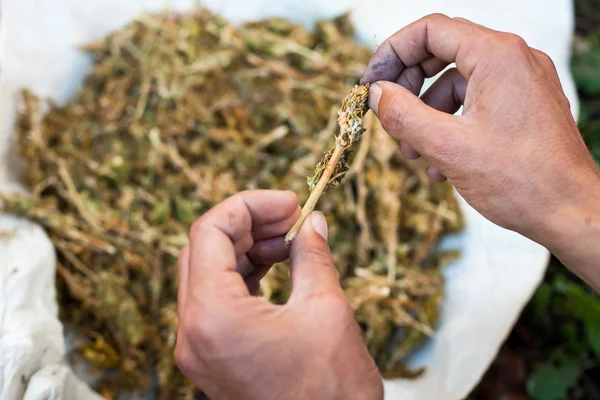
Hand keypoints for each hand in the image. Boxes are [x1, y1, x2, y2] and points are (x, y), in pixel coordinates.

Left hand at [175, 190, 382, 399]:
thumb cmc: (331, 392)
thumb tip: (312, 224)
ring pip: (208, 274)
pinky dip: (244, 277)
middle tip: (291, 217)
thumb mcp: (326, 309)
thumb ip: (312, 255)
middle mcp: (193, 333)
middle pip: (203, 250)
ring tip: (289, 240)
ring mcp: (199, 349)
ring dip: (246, 248)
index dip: (249, 205)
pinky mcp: (213, 359)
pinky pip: (218, 301)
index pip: (209, 231)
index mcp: (212, 315)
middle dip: (247, 224)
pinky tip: (277, 266)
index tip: (289, 202)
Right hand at [361, 14, 599, 288]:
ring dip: (425, 114)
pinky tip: (439, 164)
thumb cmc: (521, 181)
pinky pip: (474, 103)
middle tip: (386, 116)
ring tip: (412, 153)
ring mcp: (521, 81)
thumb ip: (402, 115)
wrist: (571, 213)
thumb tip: (376, 94)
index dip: (391, 53)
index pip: (429, 31)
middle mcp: (513, 59)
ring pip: (454, 83)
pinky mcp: (523, 104)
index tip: (370, 83)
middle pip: (441, 53)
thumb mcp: (447, 147)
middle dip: (407, 86)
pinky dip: (449, 125)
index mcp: (497, 56)